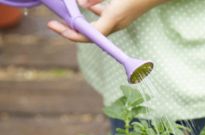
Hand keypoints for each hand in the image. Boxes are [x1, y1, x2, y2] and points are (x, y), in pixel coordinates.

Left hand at [47, 0, 163, 42]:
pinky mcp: (122, 15)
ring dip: (80, 23)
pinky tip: (85, 4)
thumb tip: (81, 3)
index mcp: (113, 20)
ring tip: (66, 16)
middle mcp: (115, 24)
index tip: (56, 28)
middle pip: (89, 34)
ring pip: (95, 26)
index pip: (88, 35)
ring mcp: (119, 21)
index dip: (70, 34)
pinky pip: (103, 18)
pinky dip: (92, 12)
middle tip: (54, 23)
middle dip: (71, 29)